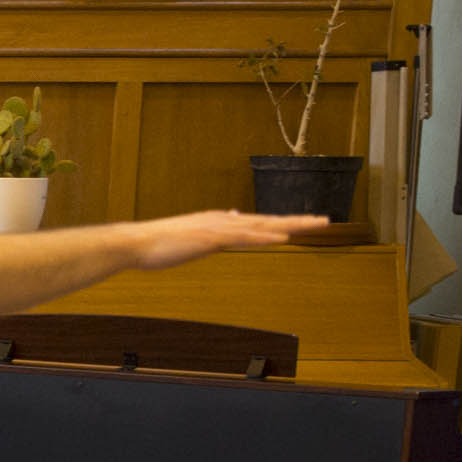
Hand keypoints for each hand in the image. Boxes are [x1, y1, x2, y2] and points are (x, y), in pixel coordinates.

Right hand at [120, 210, 328, 268]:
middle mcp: (224, 220)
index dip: (282, 223)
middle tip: (325, 221)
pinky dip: (265, 236)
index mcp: (220, 222)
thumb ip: (212, 230)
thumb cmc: (157, 244)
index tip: (305, 224)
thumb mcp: (190, 236)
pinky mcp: (210, 238)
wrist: (135, 244)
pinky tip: (283, 237)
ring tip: (315, 225)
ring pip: (262, 225)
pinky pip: (244, 238)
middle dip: (298, 220)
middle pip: (268, 220)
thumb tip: (232, 218)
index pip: (258, 222)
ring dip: (291, 224)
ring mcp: (218, 228)